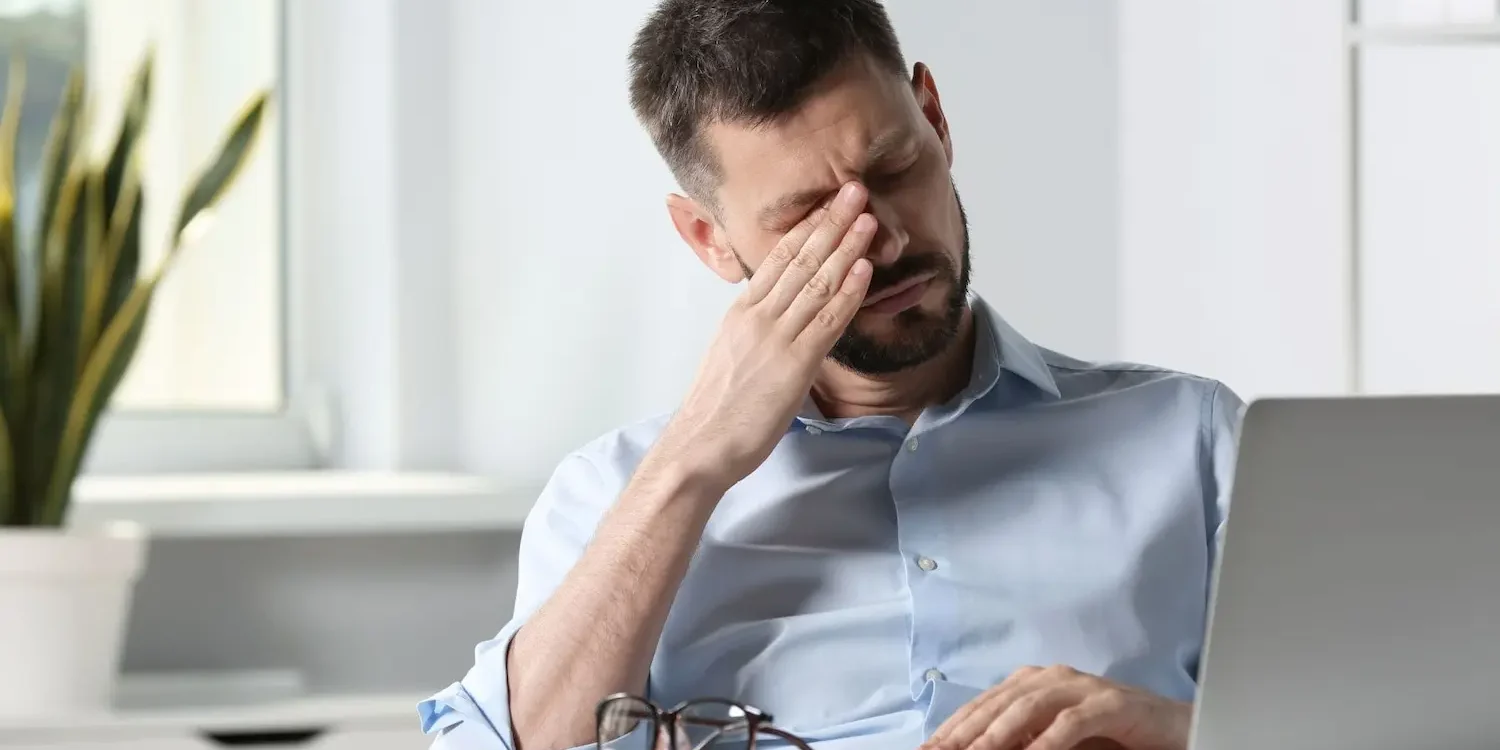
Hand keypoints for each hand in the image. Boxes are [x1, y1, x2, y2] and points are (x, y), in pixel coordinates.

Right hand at [659, 181, 875, 487]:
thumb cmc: (715, 411)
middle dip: (831, 222)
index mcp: (741, 313)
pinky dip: (848, 293)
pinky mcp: (794, 365)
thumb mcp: (732, 356)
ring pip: (816, 283)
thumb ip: (757, 333)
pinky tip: (864, 270)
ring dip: (846, 248)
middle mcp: (757, 317)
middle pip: (800, 259)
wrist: (700, 446)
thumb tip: (782, 323)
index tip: (827, 203)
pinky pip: (826, 321)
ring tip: (869, 218)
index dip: (807, 227)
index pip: (777, 258)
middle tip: (855, 190)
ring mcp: (775, 339)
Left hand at [921, 665, 1191, 749]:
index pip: (982, 706)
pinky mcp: (1110, 703)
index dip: (952, 728)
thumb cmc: (1109, 737)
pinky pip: (1071, 722)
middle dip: (964, 732)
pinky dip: (1047, 741)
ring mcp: (1082, 687)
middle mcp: (1052, 677)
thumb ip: (1020, 742)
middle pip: (998, 704)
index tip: (926, 749)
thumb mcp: (1053, 741)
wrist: (1170, 729)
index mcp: (1032, 682)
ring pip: (1028, 706)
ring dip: (998, 734)